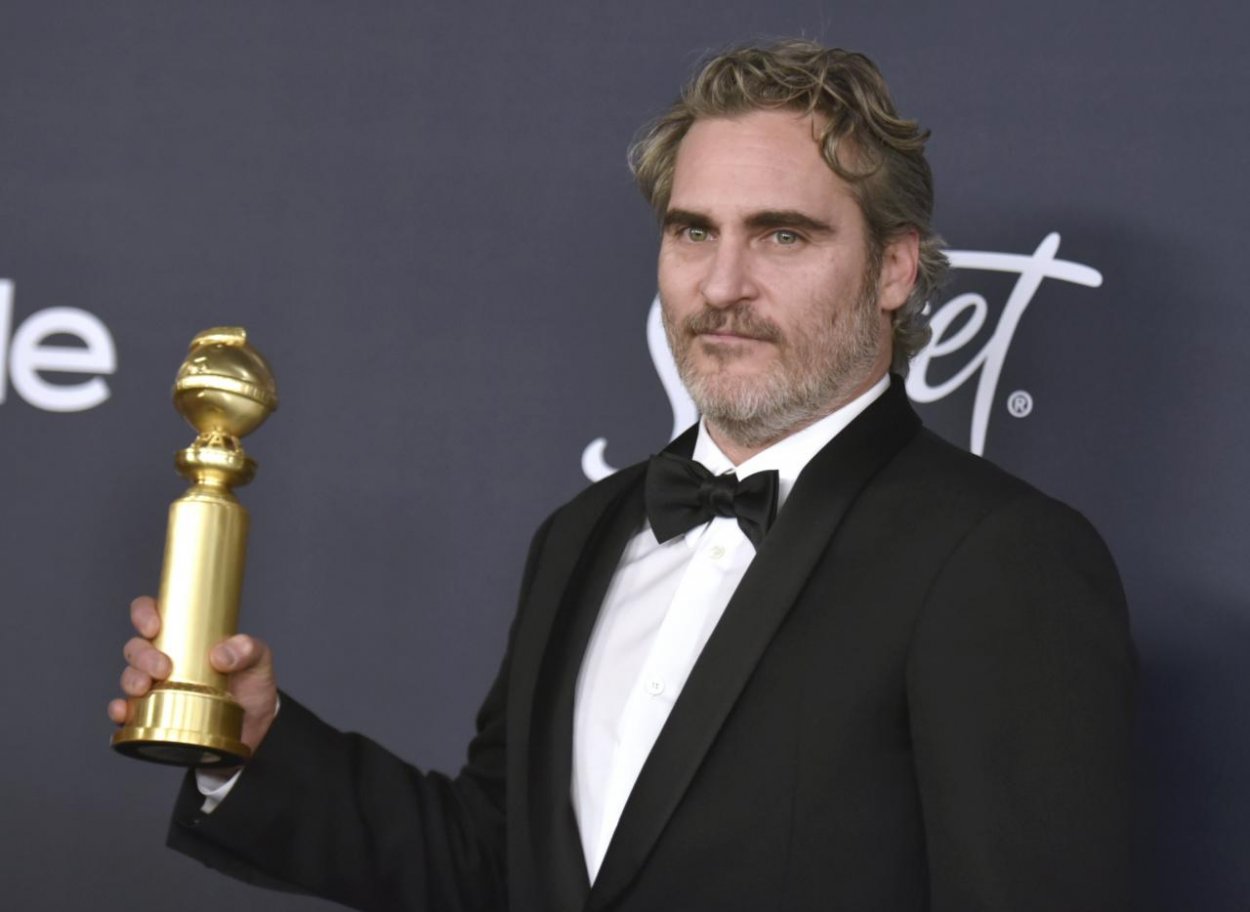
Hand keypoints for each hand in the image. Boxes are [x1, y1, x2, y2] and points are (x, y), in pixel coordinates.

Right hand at [108, 596, 278, 754]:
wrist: (255, 726)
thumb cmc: (252, 685)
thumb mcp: (259, 661)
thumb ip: (248, 649)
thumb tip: (220, 654)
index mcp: (186, 637)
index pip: (154, 614)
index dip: (145, 613)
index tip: (154, 625)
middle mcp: (166, 659)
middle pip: (136, 647)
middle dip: (142, 655)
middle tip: (163, 667)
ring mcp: (157, 688)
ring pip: (130, 676)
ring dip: (131, 680)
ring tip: (145, 689)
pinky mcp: (153, 716)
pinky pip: (126, 712)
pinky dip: (120, 711)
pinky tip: (124, 712)